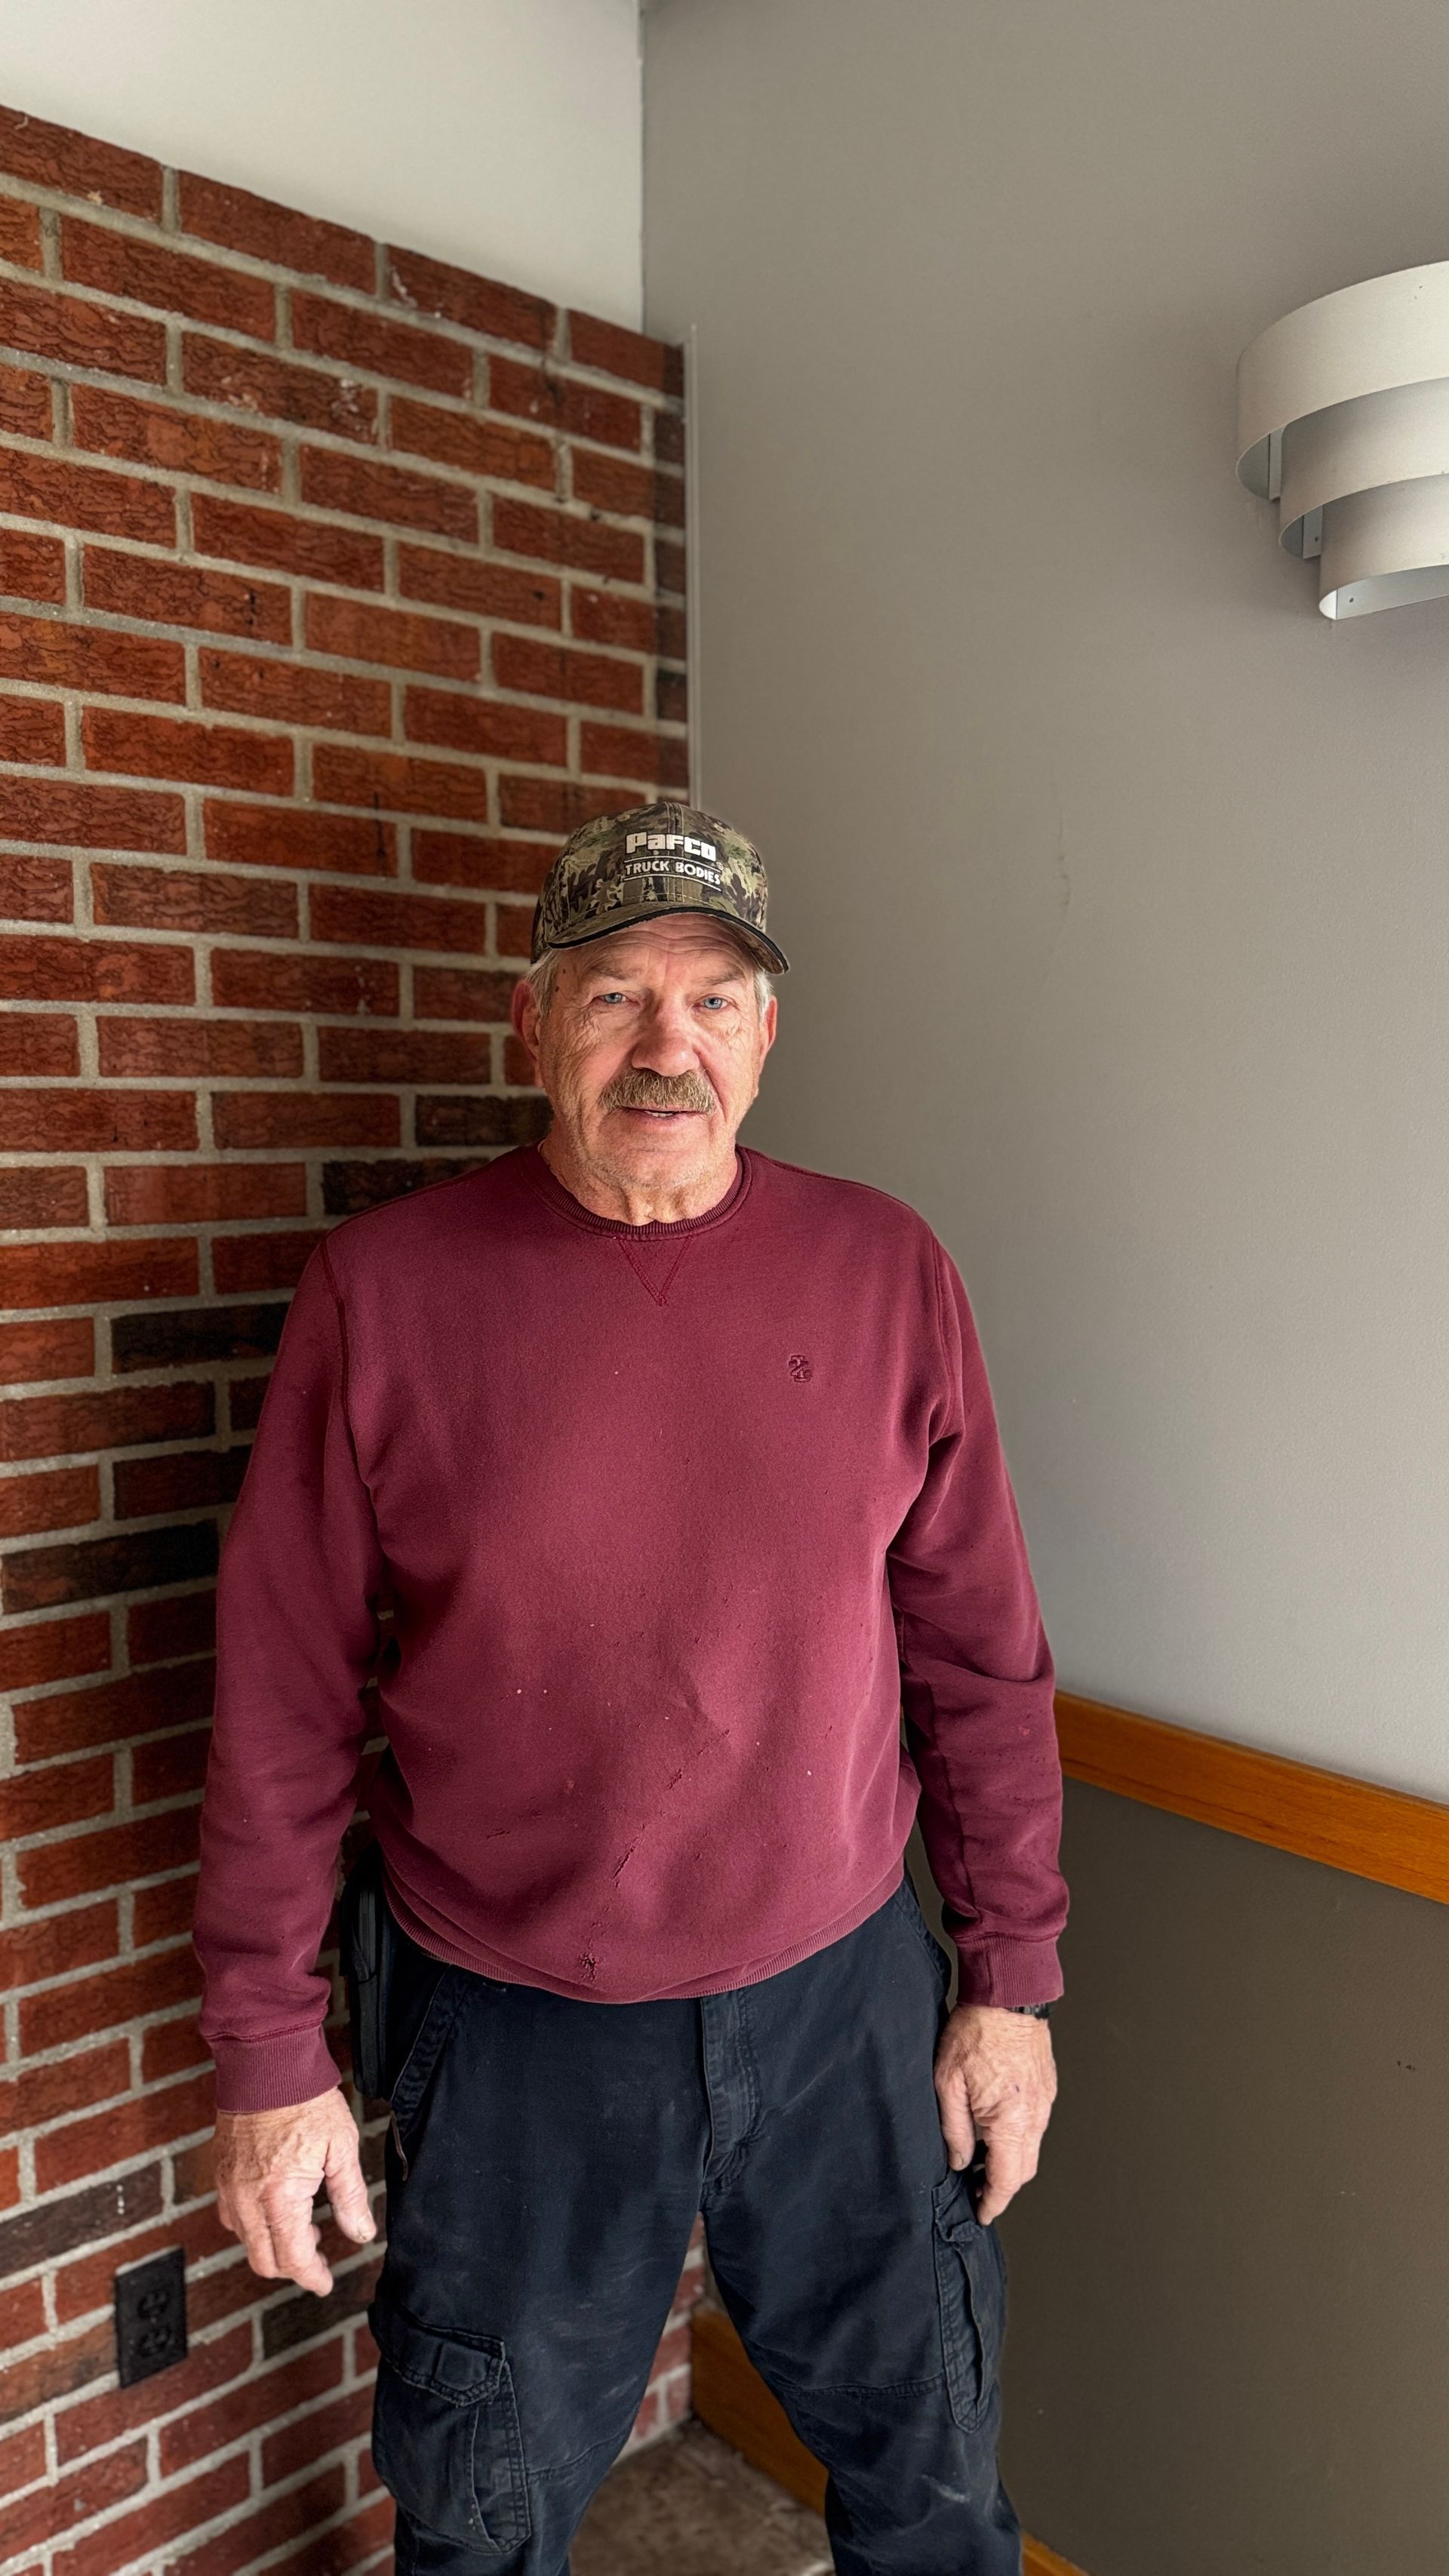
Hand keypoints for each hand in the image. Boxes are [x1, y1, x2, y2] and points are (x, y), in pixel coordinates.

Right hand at [214, 2087, 375, 2295]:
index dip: (313, 2276)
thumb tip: (361, 2234)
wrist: (266, 2063)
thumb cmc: (306, 2100)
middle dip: (293, 2266)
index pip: (293, 2258)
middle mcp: (246, 2200)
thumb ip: (350, 2197)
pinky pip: (231, 2216)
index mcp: (279, 2197)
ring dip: (273, 2245)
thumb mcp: (341, 2148)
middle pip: (265, 2259)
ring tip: (302, 2226)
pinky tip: (276, 2207)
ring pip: (246, 2240)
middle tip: (318, 2256)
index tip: (326, 2282)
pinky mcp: (221, 2173)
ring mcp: (228, 2188)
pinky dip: (253, 2224)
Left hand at [933, 2004, 1056, 2224]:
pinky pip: (1035, 2124)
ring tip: (981, 2157)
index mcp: (1012, 2121)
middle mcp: (1035, 2116)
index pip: (1007, 2180)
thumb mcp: (948, 2084)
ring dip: (1010, 2160)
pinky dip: (1018, 2136)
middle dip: (1001, 2185)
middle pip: (1023, 2169)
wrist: (1008, 1994)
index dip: (993, 2202)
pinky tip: (995, 2127)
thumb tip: (959, 2162)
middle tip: (975, 2188)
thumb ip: (954, 2130)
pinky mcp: (1046, 2087)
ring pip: (1031, 2147)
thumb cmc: (976, 2031)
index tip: (981, 2213)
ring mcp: (1045, 2101)